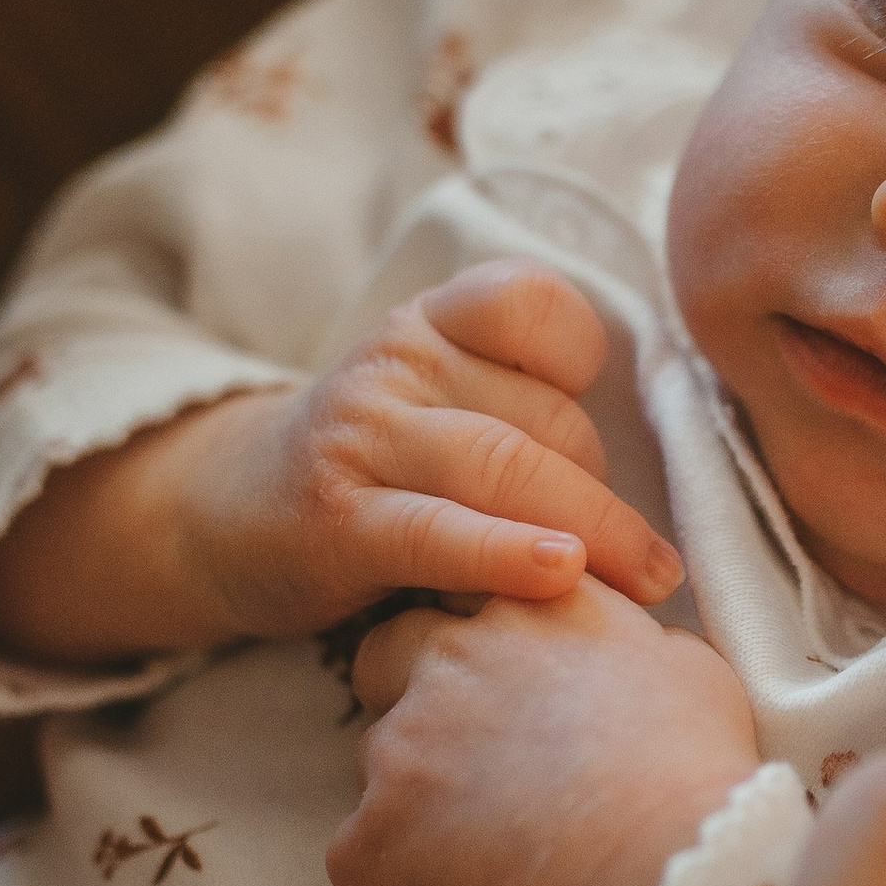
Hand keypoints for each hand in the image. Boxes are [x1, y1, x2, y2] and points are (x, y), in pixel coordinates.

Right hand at [0, 264, 680, 668]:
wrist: (226, 517)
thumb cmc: (375, 472)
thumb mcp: (438, 404)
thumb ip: (523, 409)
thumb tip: (660, 469)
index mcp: (434, 322)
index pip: (533, 303)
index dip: (585, 361)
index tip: (602, 427)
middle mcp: (398, 360)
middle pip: (546, 417)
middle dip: (602, 493)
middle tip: (640, 560)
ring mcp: (363, 436)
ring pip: (508, 469)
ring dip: (594, 532)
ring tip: (646, 582)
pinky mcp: (339, 520)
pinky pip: (443, 532)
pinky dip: (508, 555)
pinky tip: (563, 578)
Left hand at [330, 583, 757, 885]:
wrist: (657, 863)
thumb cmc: (694, 769)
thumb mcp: (694, 672)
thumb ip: (642, 645)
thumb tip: (639, 656)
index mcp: (533, 604)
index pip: (469, 586)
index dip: (480, 637)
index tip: (508, 682)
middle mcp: (453, 652)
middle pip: (387, 652)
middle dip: (407, 691)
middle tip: (468, 755)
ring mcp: (403, 739)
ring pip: (378, 760)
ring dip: (414, 794)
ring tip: (487, 846)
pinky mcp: (375, 829)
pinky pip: (360, 856)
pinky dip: (395, 878)